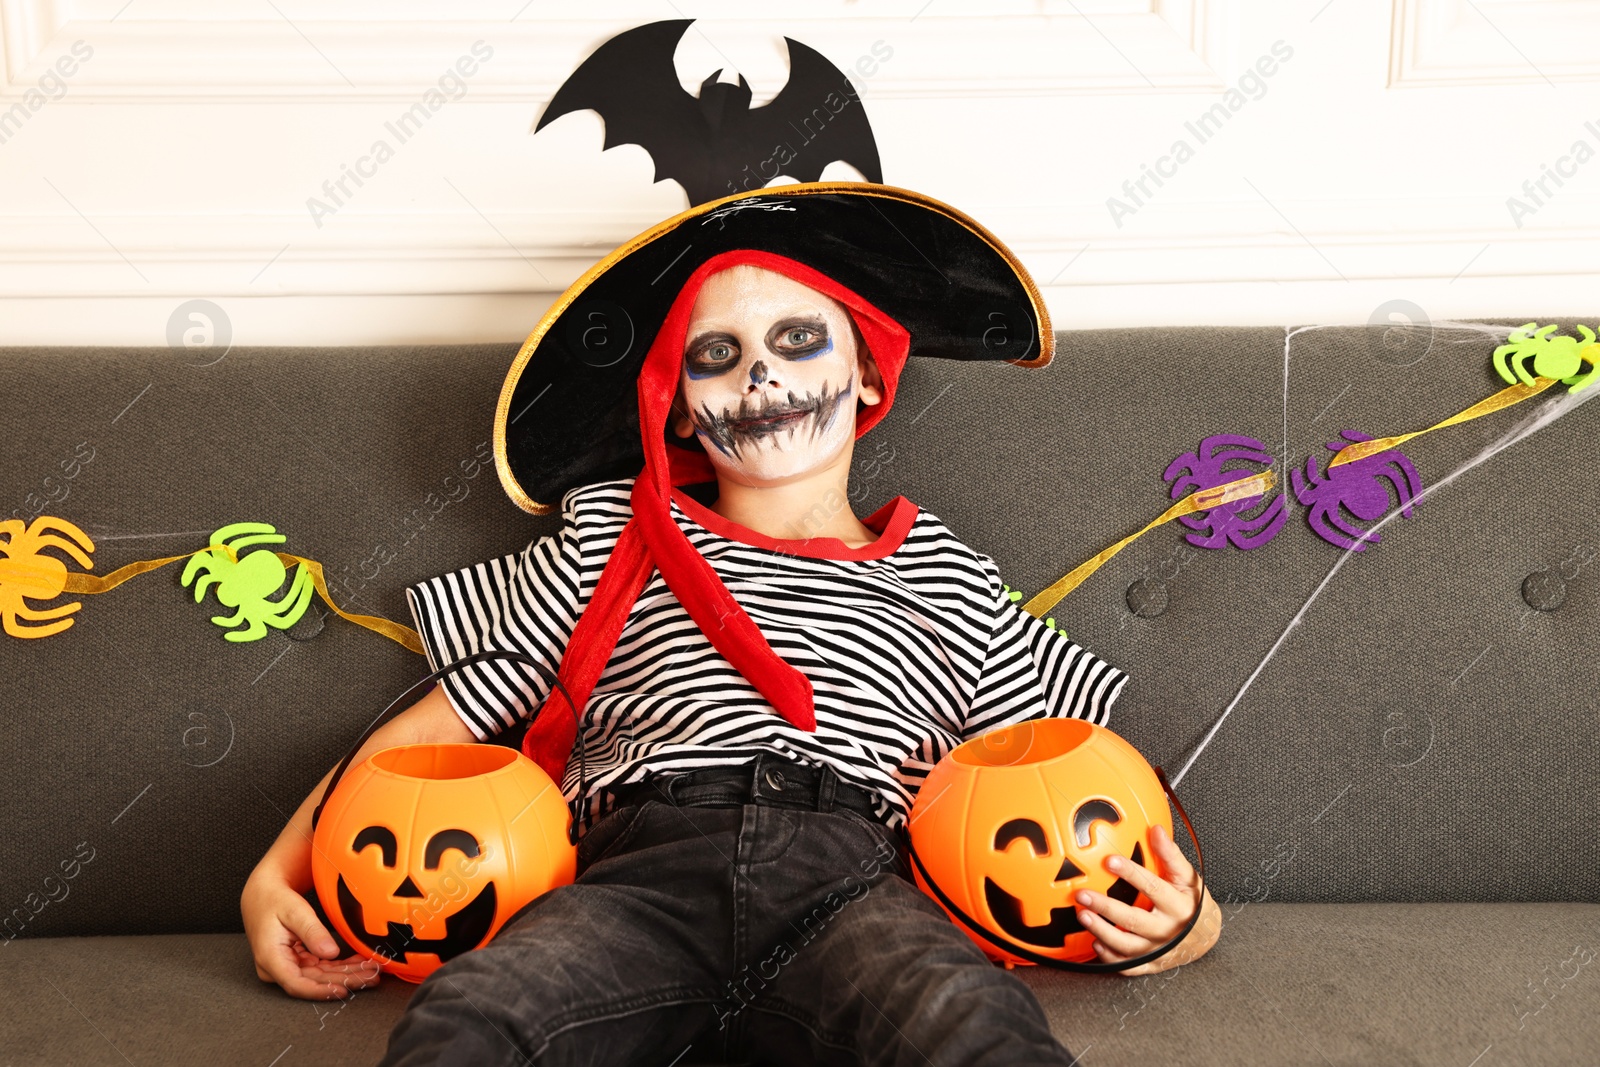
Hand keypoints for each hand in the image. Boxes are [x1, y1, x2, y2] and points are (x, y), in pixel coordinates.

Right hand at [241, 869, 383, 999]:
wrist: (263, 895)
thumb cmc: (274, 900)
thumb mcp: (294, 911)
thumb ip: (312, 931)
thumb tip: (331, 953)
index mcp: (270, 958)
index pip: (296, 984)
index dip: (321, 991)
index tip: (343, 990)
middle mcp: (277, 968)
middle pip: (314, 981)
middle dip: (345, 980)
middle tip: (371, 977)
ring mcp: (288, 966)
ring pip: (321, 976)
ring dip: (347, 974)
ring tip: (372, 971)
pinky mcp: (298, 961)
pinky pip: (322, 967)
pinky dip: (341, 966)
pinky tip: (359, 964)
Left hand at [1073, 823, 1220, 975]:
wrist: (1206, 937)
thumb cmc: (1192, 902)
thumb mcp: (1188, 877)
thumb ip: (1171, 855)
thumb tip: (1156, 830)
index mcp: (1179, 905)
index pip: (1153, 888)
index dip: (1132, 874)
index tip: (1109, 861)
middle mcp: (1168, 930)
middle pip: (1134, 920)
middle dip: (1106, 907)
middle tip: (1082, 894)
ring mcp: (1159, 950)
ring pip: (1128, 946)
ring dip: (1102, 932)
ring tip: (1083, 916)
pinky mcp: (1152, 964)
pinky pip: (1129, 966)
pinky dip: (1111, 958)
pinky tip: (1095, 944)